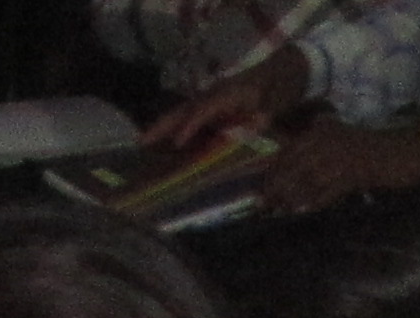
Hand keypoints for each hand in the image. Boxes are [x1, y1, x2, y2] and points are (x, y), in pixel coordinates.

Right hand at [145, 42, 304, 155]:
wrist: (278, 72)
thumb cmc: (275, 89)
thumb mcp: (273, 104)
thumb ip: (263, 114)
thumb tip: (256, 122)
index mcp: (226, 93)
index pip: (203, 110)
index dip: (190, 126)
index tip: (177, 142)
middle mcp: (213, 94)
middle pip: (182, 109)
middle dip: (162, 125)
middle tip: (141, 140)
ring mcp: (210, 99)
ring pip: (182, 112)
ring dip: (163, 126)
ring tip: (144, 141)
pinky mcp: (212, 106)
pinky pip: (190, 116)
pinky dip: (176, 126)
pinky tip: (166, 141)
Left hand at [257, 118, 419, 210]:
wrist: (403, 152)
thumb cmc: (374, 147)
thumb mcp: (343, 137)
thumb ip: (323, 139)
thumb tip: (302, 157)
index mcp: (321, 131)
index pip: (290, 152)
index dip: (275, 171)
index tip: (263, 188)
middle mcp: (326, 141)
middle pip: (294, 166)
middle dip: (277, 187)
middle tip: (264, 206)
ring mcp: (340, 157)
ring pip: (308, 179)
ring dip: (292, 198)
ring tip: (279, 212)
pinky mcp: (355, 174)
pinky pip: (330, 190)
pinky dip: (315, 202)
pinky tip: (304, 212)